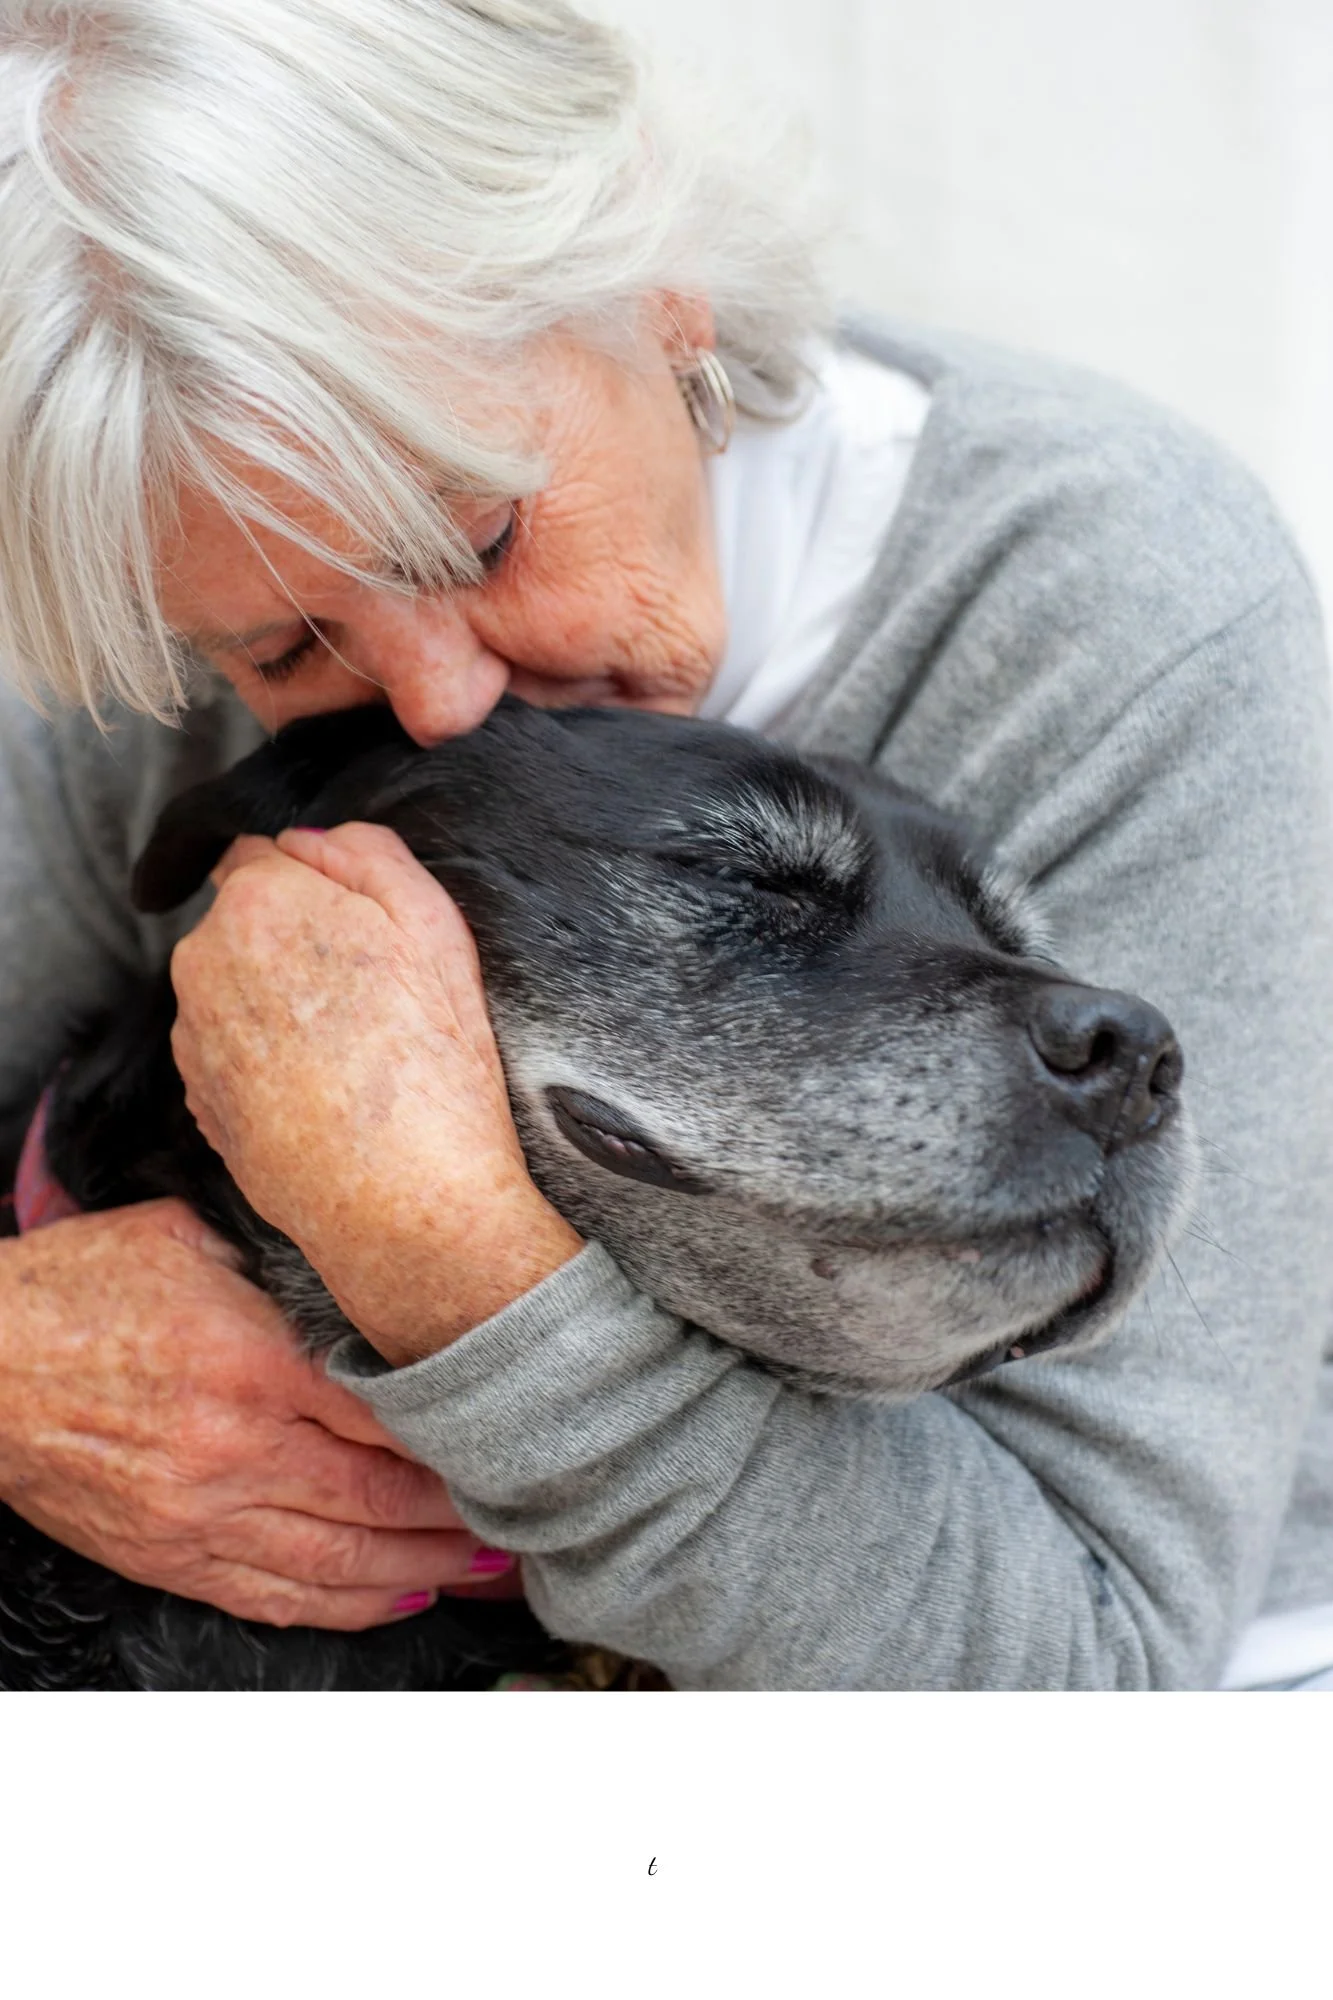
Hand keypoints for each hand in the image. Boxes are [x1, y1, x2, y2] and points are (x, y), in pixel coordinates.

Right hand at [0, 1200, 503, 1626]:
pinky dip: (349, 1604)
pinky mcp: (171, 1554)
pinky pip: (278, 1594)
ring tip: (487, 1564)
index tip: (516, 1434)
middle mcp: (234, 1448)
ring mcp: (202, 1513)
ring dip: (426, 1567)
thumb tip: (361, 1265)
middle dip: (463, 1512)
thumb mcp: (186, 1237)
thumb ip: (280, 1261)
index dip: (459, 1434)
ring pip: (342, 1560)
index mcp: (248, 1360)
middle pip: (380, 1498)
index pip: (387, 1412)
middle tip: (528, 1512)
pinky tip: (398, 1596)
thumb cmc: (76, 1290)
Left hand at [169, 822, 581, 1363]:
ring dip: (278, 1001)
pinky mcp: (196, 1097)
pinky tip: (325, 1091)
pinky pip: (231, 1050)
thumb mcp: (435, 925)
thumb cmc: (432, 1064)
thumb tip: (311, 838)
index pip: (263, 853)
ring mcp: (192, 1033)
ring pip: (236, 987)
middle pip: (246, 922)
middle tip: (371, 994)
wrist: (402, 1202)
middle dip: (294, 942)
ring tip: (352, 1053)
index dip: (318, 887)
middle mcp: (203, 959)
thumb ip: (366, 851)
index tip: (363, 930)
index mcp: (258, 900)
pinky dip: (268, 1059)